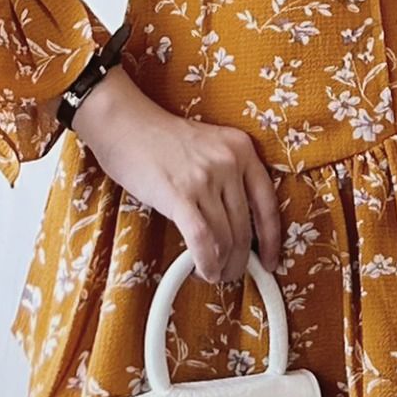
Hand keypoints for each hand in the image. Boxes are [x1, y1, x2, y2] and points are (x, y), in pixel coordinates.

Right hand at [70, 69, 282, 284]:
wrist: (124, 122)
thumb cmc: (161, 139)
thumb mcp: (209, 148)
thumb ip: (228, 177)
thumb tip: (238, 229)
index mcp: (242, 148)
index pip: (268, 203)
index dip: (272, 239)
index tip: (270, 260)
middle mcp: (229, 161)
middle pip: (244, 226)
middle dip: (240, 260)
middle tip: (233, 273)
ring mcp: (205, 178)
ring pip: (225, 237)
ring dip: (222, 265)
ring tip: (214, 273)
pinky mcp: (179, 194)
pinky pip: (202, 239)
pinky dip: (206, 262)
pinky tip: (205, 271)